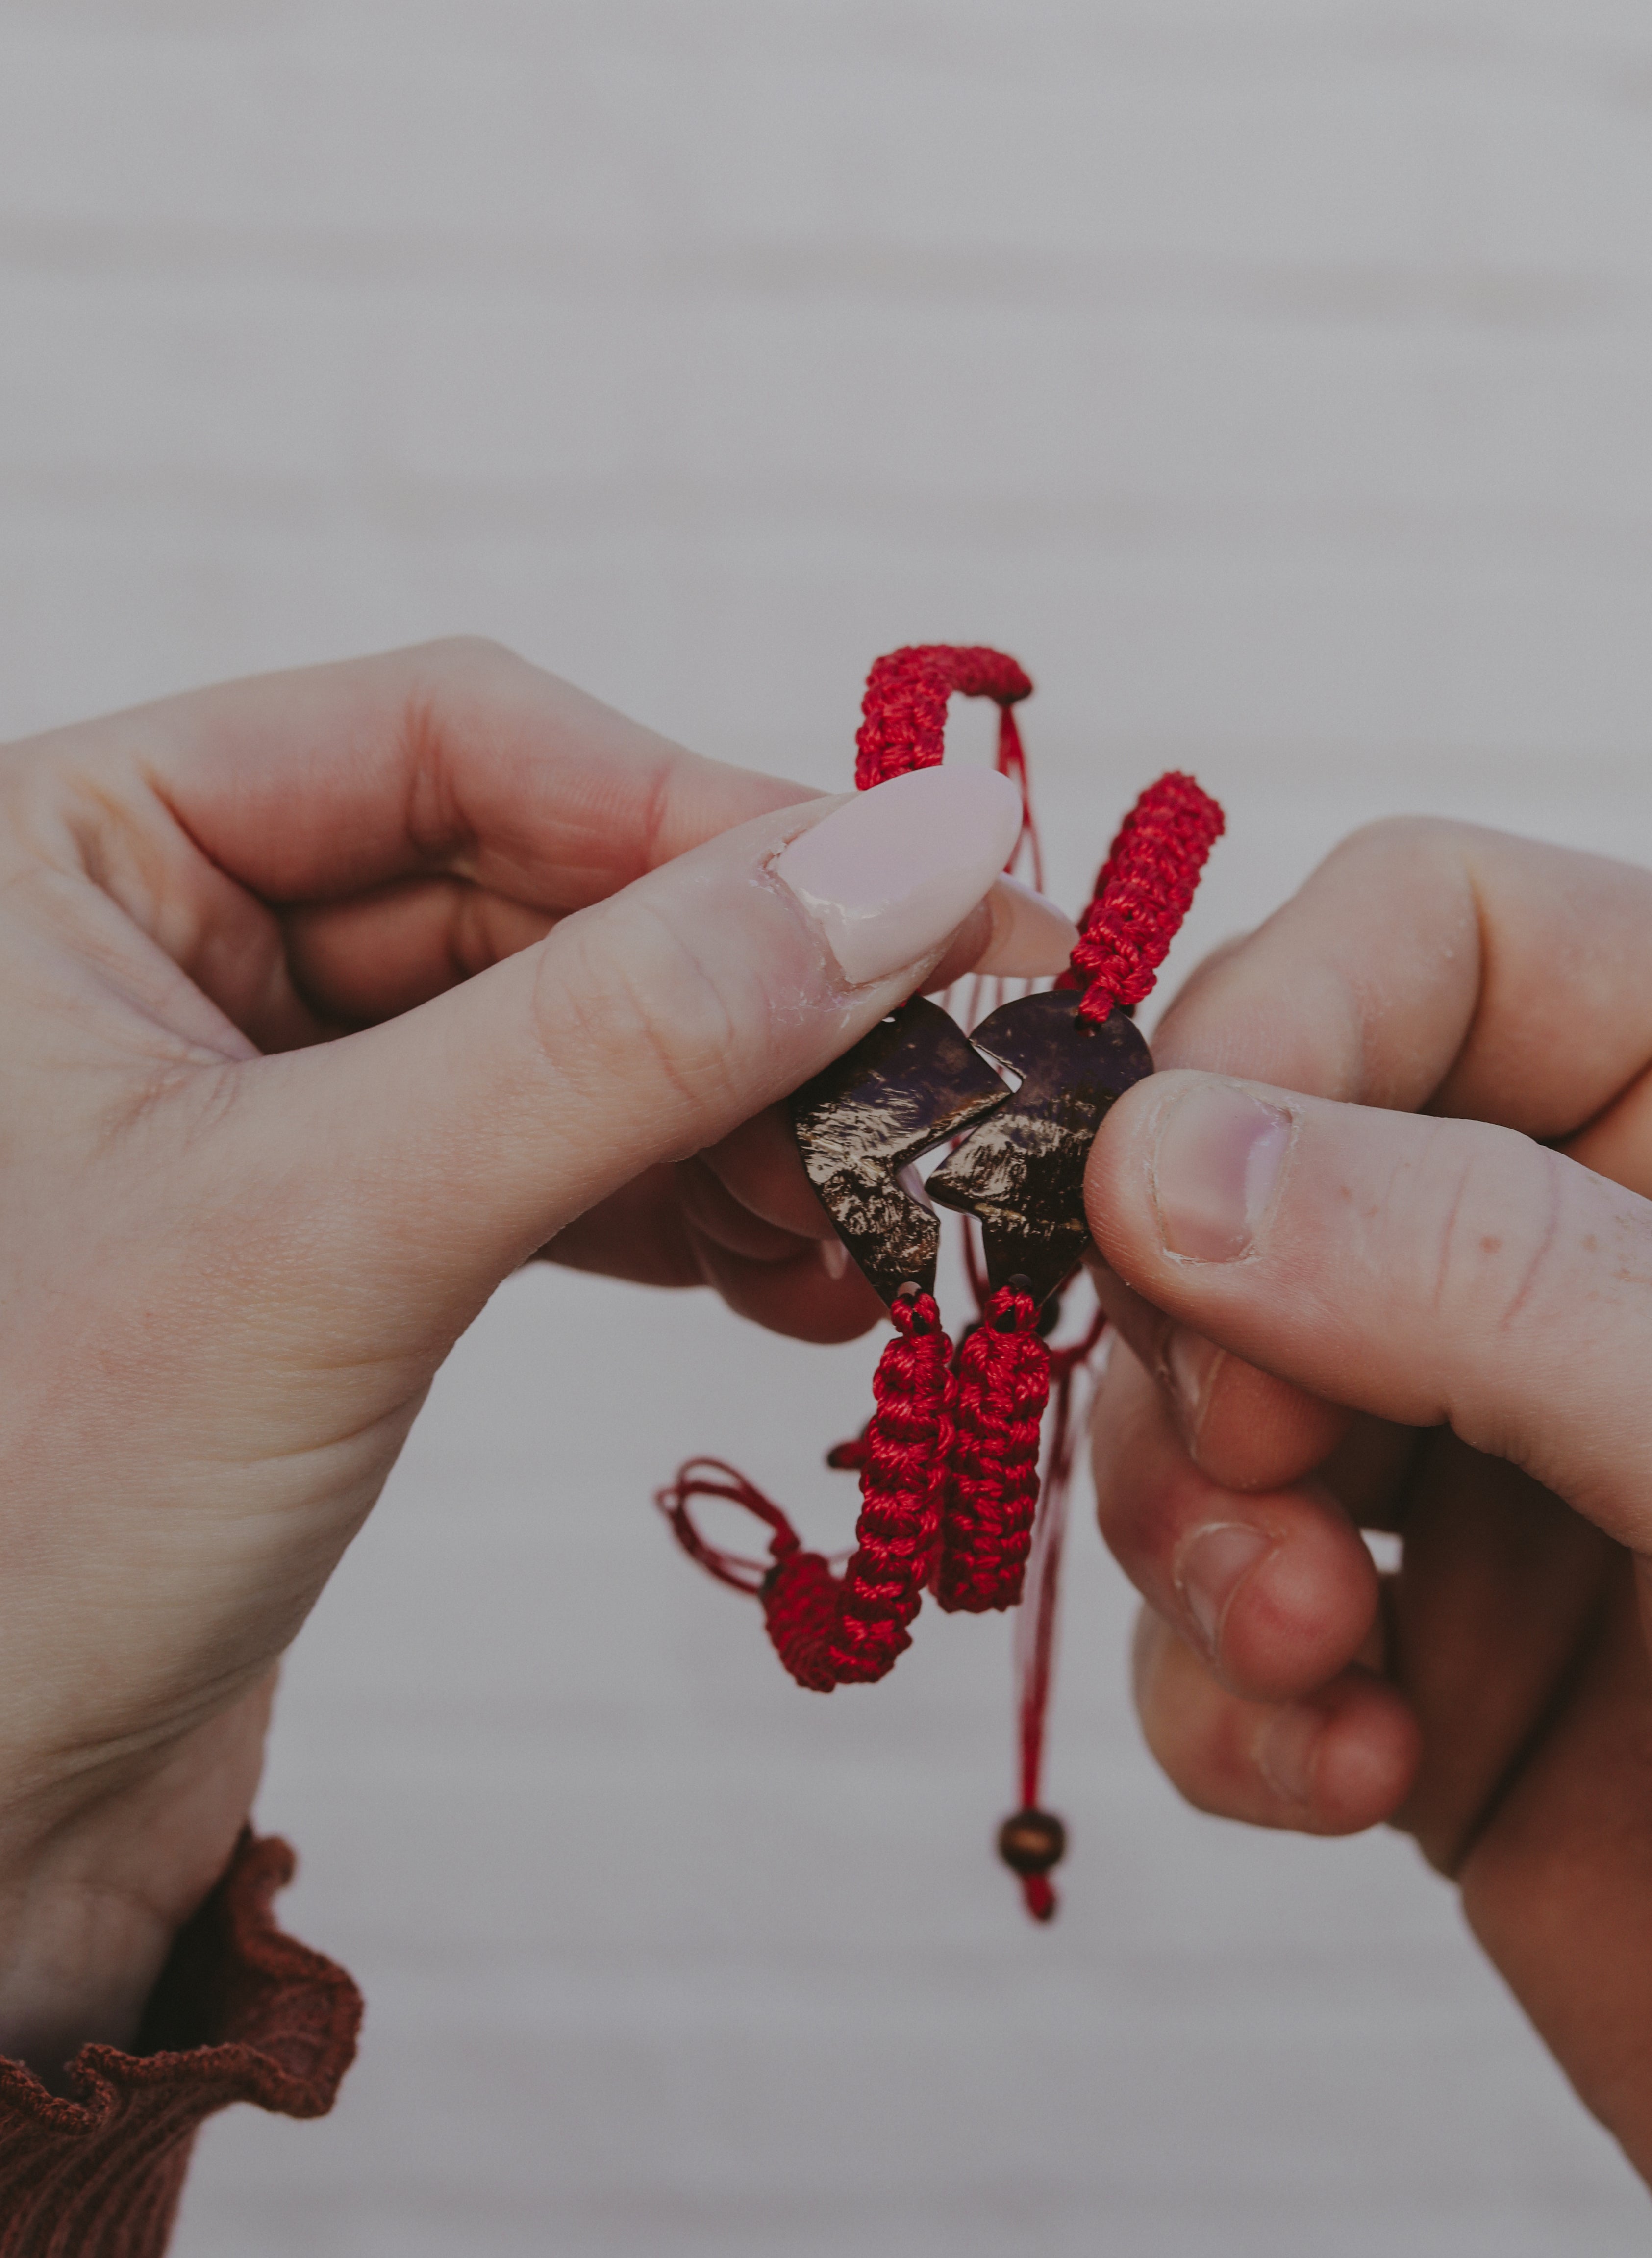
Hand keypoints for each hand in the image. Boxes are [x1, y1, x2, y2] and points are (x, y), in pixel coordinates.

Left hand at [0, 636, 1035, 2075]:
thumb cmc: (16, 1519)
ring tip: (883, 1218)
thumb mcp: (334, 1228)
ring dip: (739, 1113)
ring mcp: (245, 1094)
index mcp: (70, 847)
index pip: (455, 738)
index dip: (707, 813)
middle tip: (952, 1085)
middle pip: (534, 883)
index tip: (927, 900)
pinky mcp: (320, 1242)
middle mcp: (151, 939)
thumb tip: (910, 860)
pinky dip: (678, 1207)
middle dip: (748, 992)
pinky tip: (794, 1270)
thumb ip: (627, 1032)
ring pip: (560, 1030)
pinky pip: (542, 1161)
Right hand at [1083, 819, 1651, 2257]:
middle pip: (1265, 1166)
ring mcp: (1501, 1456)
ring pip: (1202, 1391)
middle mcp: (1600, 1255)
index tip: (1166, 1208)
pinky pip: (1219, 1610)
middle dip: (1214, 1336)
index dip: (1270, 1036)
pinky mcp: (1426, 1648)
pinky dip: (1231, 1698)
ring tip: (1318, 1660)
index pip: (1431, 934)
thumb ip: (1475, 1270)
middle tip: (1263, 1472)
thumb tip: (1157, 1154)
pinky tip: (1351, 1774)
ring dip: (1206, 1532)